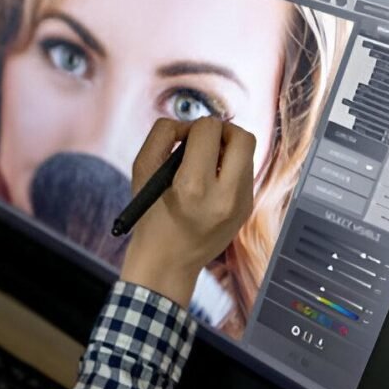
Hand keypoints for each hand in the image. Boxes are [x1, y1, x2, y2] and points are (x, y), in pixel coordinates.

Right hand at [120, 117, 255, 306]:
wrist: (168, 263)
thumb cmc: (150, 216)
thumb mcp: (142, 171)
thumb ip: (162, 135)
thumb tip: (188, 125)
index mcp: (194, 186)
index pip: (210, 130)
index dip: (192, 127)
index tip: (181, 141)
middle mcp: (224, 196)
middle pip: (243, 137)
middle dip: (222, 131)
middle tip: (204, 141)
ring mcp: (241, 205)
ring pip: (246, 153)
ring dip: (225, 150)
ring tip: (203, 166)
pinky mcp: (247, 210)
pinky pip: (245, 172)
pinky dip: (228, 169)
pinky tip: (209, 184)